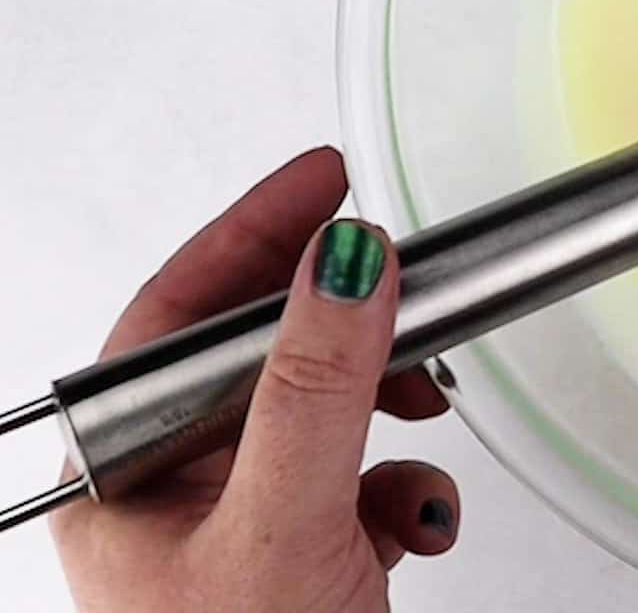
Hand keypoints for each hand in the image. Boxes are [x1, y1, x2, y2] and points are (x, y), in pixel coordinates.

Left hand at [52, 148, 459, 612]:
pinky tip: (414, 519)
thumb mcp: (281, 526)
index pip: (177, 315)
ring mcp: (242, 521)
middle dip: (349, 324)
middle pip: (261, 349)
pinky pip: (362, 472)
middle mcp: (174, 492)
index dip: (252, 233)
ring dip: (391, 404)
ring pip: (323, 405)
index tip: (327, 176)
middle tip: (409, 282)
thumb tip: (344, 264)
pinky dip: (406, 481)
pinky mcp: (304, 549)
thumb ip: (316, 390)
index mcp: (124, 475)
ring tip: (426, 412)